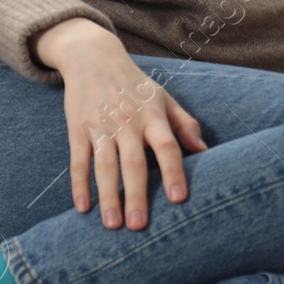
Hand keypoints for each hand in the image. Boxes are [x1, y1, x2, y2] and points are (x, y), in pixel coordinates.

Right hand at [40, 22, 208, 229]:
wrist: (93, 57)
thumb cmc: (135, 85)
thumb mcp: (164, 98)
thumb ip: (185, 125)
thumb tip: (206, 152)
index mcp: (152, 115)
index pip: (167, 146)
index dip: (173, 171)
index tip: (178, 199)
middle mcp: (127, 122)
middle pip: (133, 162)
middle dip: (136, 195)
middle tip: (139, 226)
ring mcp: (100, 126)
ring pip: (104, 165)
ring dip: (108, 196)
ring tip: (112, 225)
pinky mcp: (78, 129)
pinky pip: (78, 160)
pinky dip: (78, 184)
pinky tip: (83, 208)